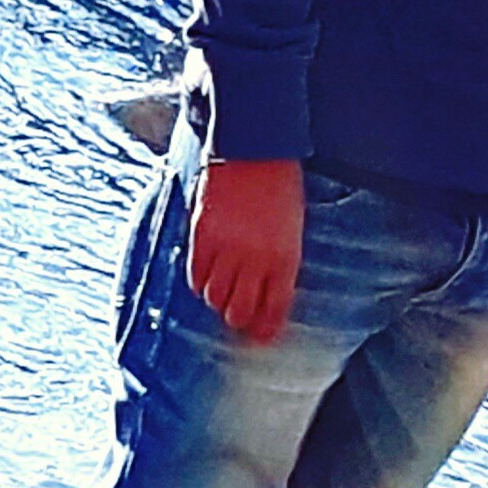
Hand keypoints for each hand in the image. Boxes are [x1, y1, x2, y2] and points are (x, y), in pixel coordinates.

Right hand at [189, 155, 303, 343]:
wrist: (255, 148)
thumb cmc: (280, 185)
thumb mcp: (291, 228)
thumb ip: (279, 262)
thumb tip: (266, 292)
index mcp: (285, 259)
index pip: (273, 310)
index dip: (265, 330)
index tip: (261, 339)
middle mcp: (256, 260)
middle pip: (240, 311)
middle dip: (238, 320)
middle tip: (237, 318)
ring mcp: (227, 249)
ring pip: (215, 298)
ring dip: (218, 301)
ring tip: (221, 293)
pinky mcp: (203, 237)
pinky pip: (196, 276)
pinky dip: (200, 283)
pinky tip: (206, 277)